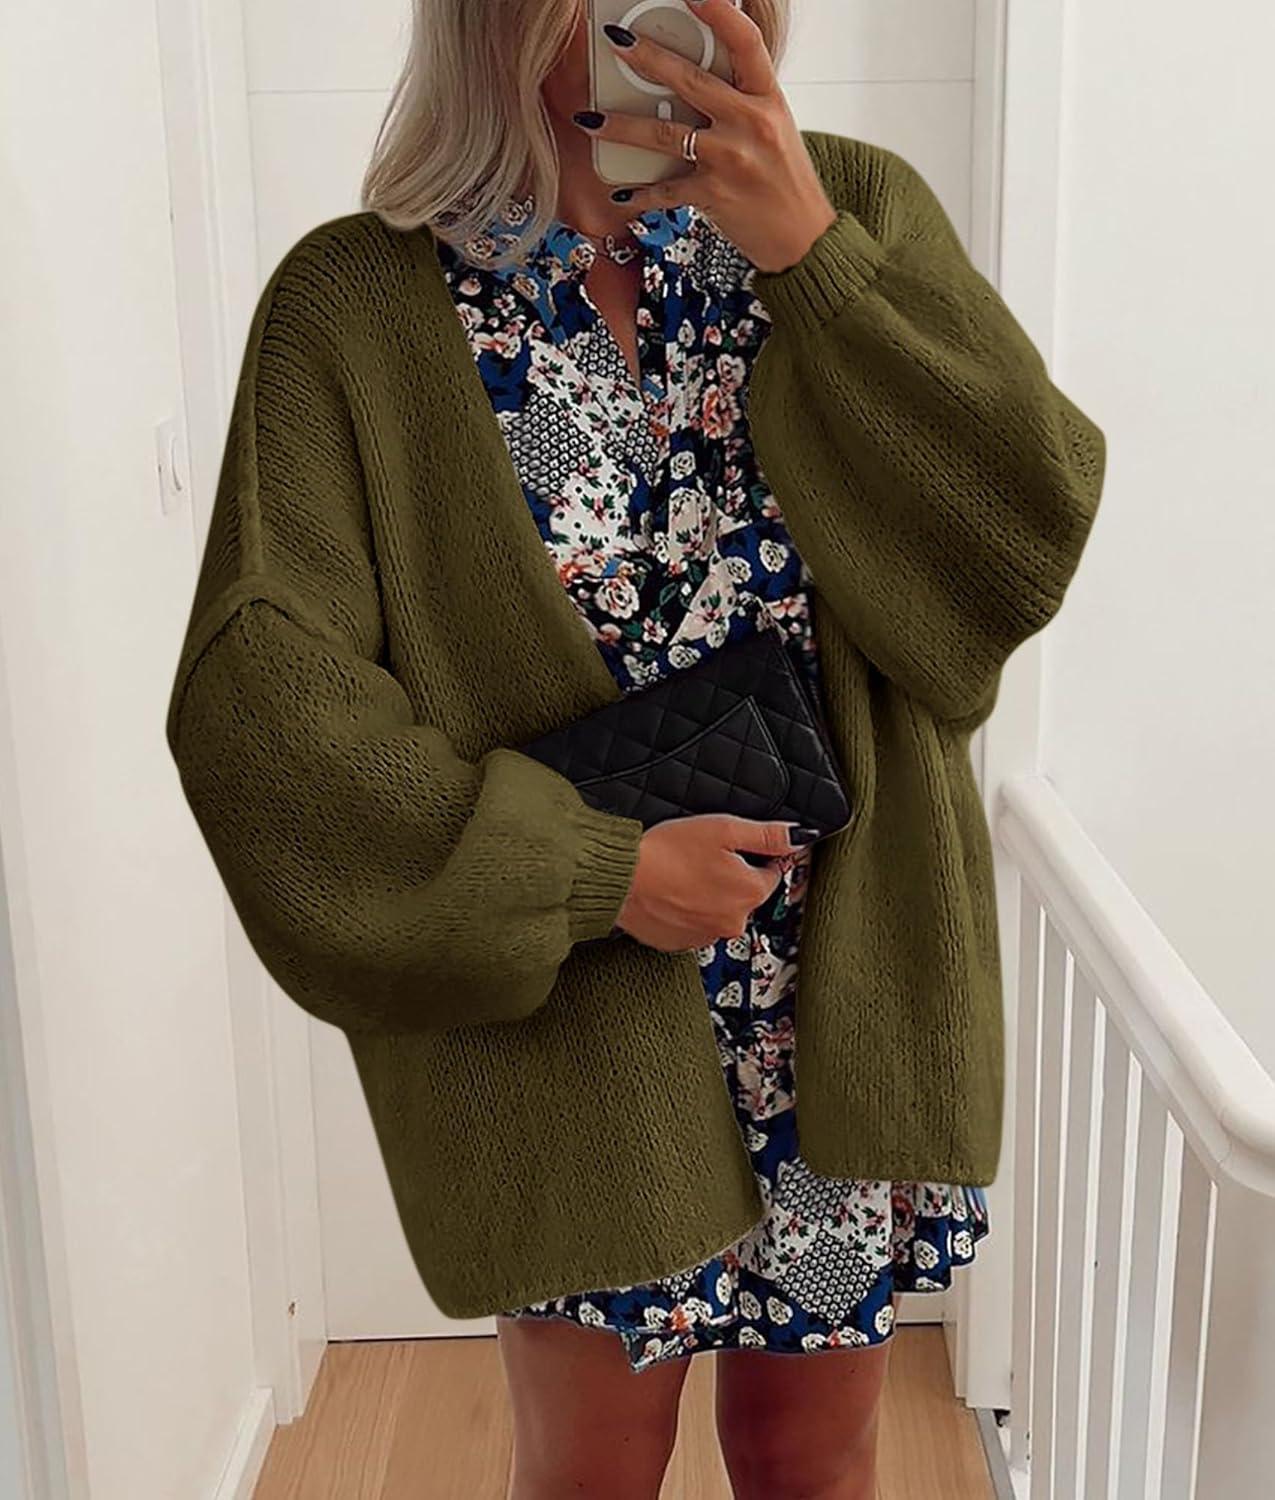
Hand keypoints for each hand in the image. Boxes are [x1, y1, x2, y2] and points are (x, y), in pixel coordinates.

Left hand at [573, 0, 837, 272]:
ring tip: (589, 118)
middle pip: (690, 81)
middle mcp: (750, 124)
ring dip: (620, 126)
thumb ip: (742, 97)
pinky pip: (666, 190)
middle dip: (647, 58)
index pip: (746, 43)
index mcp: (768, 98)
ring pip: (664, 134)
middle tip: (616, 41)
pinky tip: (620, 194)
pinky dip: (640, 194)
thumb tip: (701, 68)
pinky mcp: (713, 195)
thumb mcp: (775, 125)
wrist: (802, 236)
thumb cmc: (784, 178)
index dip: (720, 13)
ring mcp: (729, 160)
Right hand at [614, 813, 815, 951]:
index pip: (772, 873)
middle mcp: (733, 922)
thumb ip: (767, 835)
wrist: (621, 878)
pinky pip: (693, 925)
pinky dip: (686, 910)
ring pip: (718, 910)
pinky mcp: (680, 943)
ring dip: (708, 895)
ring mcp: (706, 936)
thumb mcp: (724, 829)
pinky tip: (670, 892)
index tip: (735, 847)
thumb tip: (800, 837)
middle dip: (730, 876)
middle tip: (701, 856)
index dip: (756, 855)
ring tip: (682, 874)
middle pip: (745, 894)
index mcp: (750, 893)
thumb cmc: (667, 851)